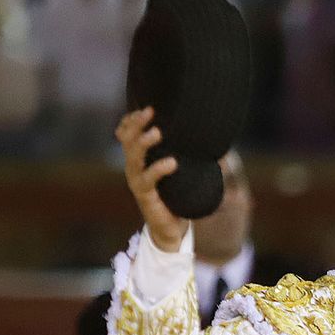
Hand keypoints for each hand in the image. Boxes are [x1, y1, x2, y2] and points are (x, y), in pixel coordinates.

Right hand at [116, 106, 188, 252]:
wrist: (169, 228)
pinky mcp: (145, 196)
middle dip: (137, 124)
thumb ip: (182, 152)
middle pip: (127, 140)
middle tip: (150, 111)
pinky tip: (172, 162)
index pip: (125, 133)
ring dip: (144, 143)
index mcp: (138, 158)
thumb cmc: (174, 195)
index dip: (131, 120)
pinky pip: (148, 179)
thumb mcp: (175, 170)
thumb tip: (208, 134)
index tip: (145, 107)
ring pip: (133, 157)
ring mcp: (137, 181)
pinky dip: (159, 169)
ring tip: (157, 133)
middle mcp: (133, 167)